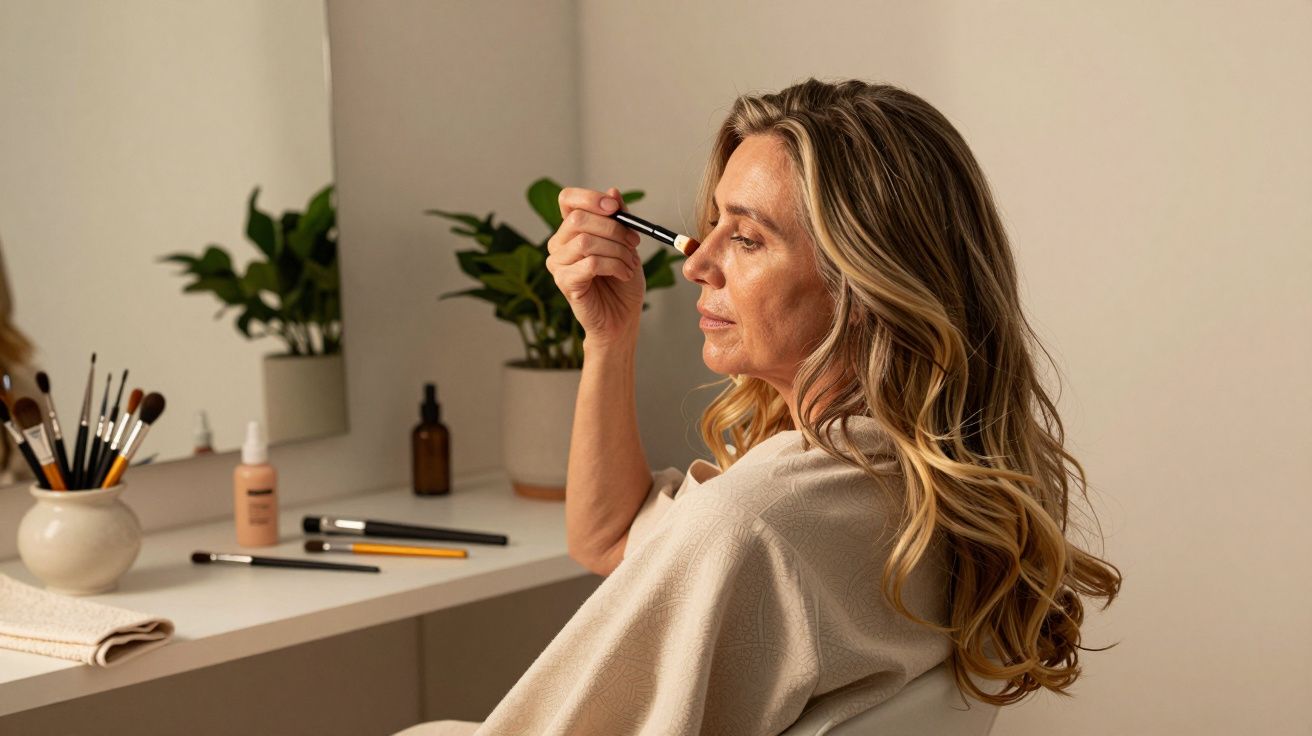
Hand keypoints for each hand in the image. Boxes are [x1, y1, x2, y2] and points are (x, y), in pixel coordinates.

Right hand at [546, 186, 645, 346]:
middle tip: (633, 243)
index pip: (568, 199)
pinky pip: (590, 263)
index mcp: (571, 229)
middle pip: (579, 219)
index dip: (590, 198)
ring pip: (586, 241)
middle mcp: (558, 244)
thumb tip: (613, 191)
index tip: (615, 208)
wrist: (622, 317)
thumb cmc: (622, 282)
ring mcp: (558, 264)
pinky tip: (624, 274)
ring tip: (630, 264)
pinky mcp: (564, 282)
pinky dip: (614, 266)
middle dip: (614, 229)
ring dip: (617, 250)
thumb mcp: (627, 244)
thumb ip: (619, 219)